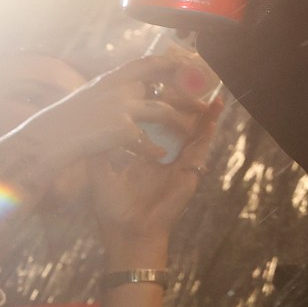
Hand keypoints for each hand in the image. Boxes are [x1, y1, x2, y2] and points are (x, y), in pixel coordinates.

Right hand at [0, 56, 217, 202]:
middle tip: (204, 104)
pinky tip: (160, 155)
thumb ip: (108, 94)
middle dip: (187, 95)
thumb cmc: (61, 124)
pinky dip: (154, 148)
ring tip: (190, 133)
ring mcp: (119, 107)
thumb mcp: (86, 100)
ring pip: (163, 111)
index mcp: (109, 80)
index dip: (168, 62)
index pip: (145, 63)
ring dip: (179, 123)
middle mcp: (117, 88)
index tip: (185, 64)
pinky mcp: (119, 128)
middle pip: (164, 86)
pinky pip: (147, 139)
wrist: (43, 140)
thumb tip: (127, 90)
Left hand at [87, 99, 222, 269]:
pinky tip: (216, 105)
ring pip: (192, 126)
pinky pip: (203, 142)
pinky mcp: (191, 167)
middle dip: (180, 98)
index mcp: (144, 154)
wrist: (129, 232)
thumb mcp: (100, 172)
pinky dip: (211, 123)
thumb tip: (91, 123)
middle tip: (184, 74)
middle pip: (175, 120)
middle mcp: (164, 154)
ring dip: (199, 105)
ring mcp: (180, 160)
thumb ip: (100, 149)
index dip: (156, 103)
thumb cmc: (113, 209)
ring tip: (207, 82)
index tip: (156, 82)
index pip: (153, 123)